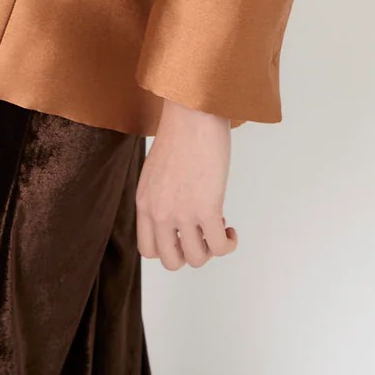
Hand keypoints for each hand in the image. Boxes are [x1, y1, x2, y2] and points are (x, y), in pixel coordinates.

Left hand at [135, 97, 238, 268]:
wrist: (192, 114)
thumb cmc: (180, 133)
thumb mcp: (156, 170)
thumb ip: (160, 195)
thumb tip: (179, 210)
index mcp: (144, 203)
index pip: (148, 250)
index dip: (170, 248)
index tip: (184, 233)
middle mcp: (159, 212)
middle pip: (171, 260)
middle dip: (190, 253)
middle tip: (202, 233)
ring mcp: (182, 213)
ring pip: (197, 258)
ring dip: (211, 249)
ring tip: (218, 227)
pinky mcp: (206, 208)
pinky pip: (219, 247)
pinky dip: (228, 244)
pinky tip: (230, 229)